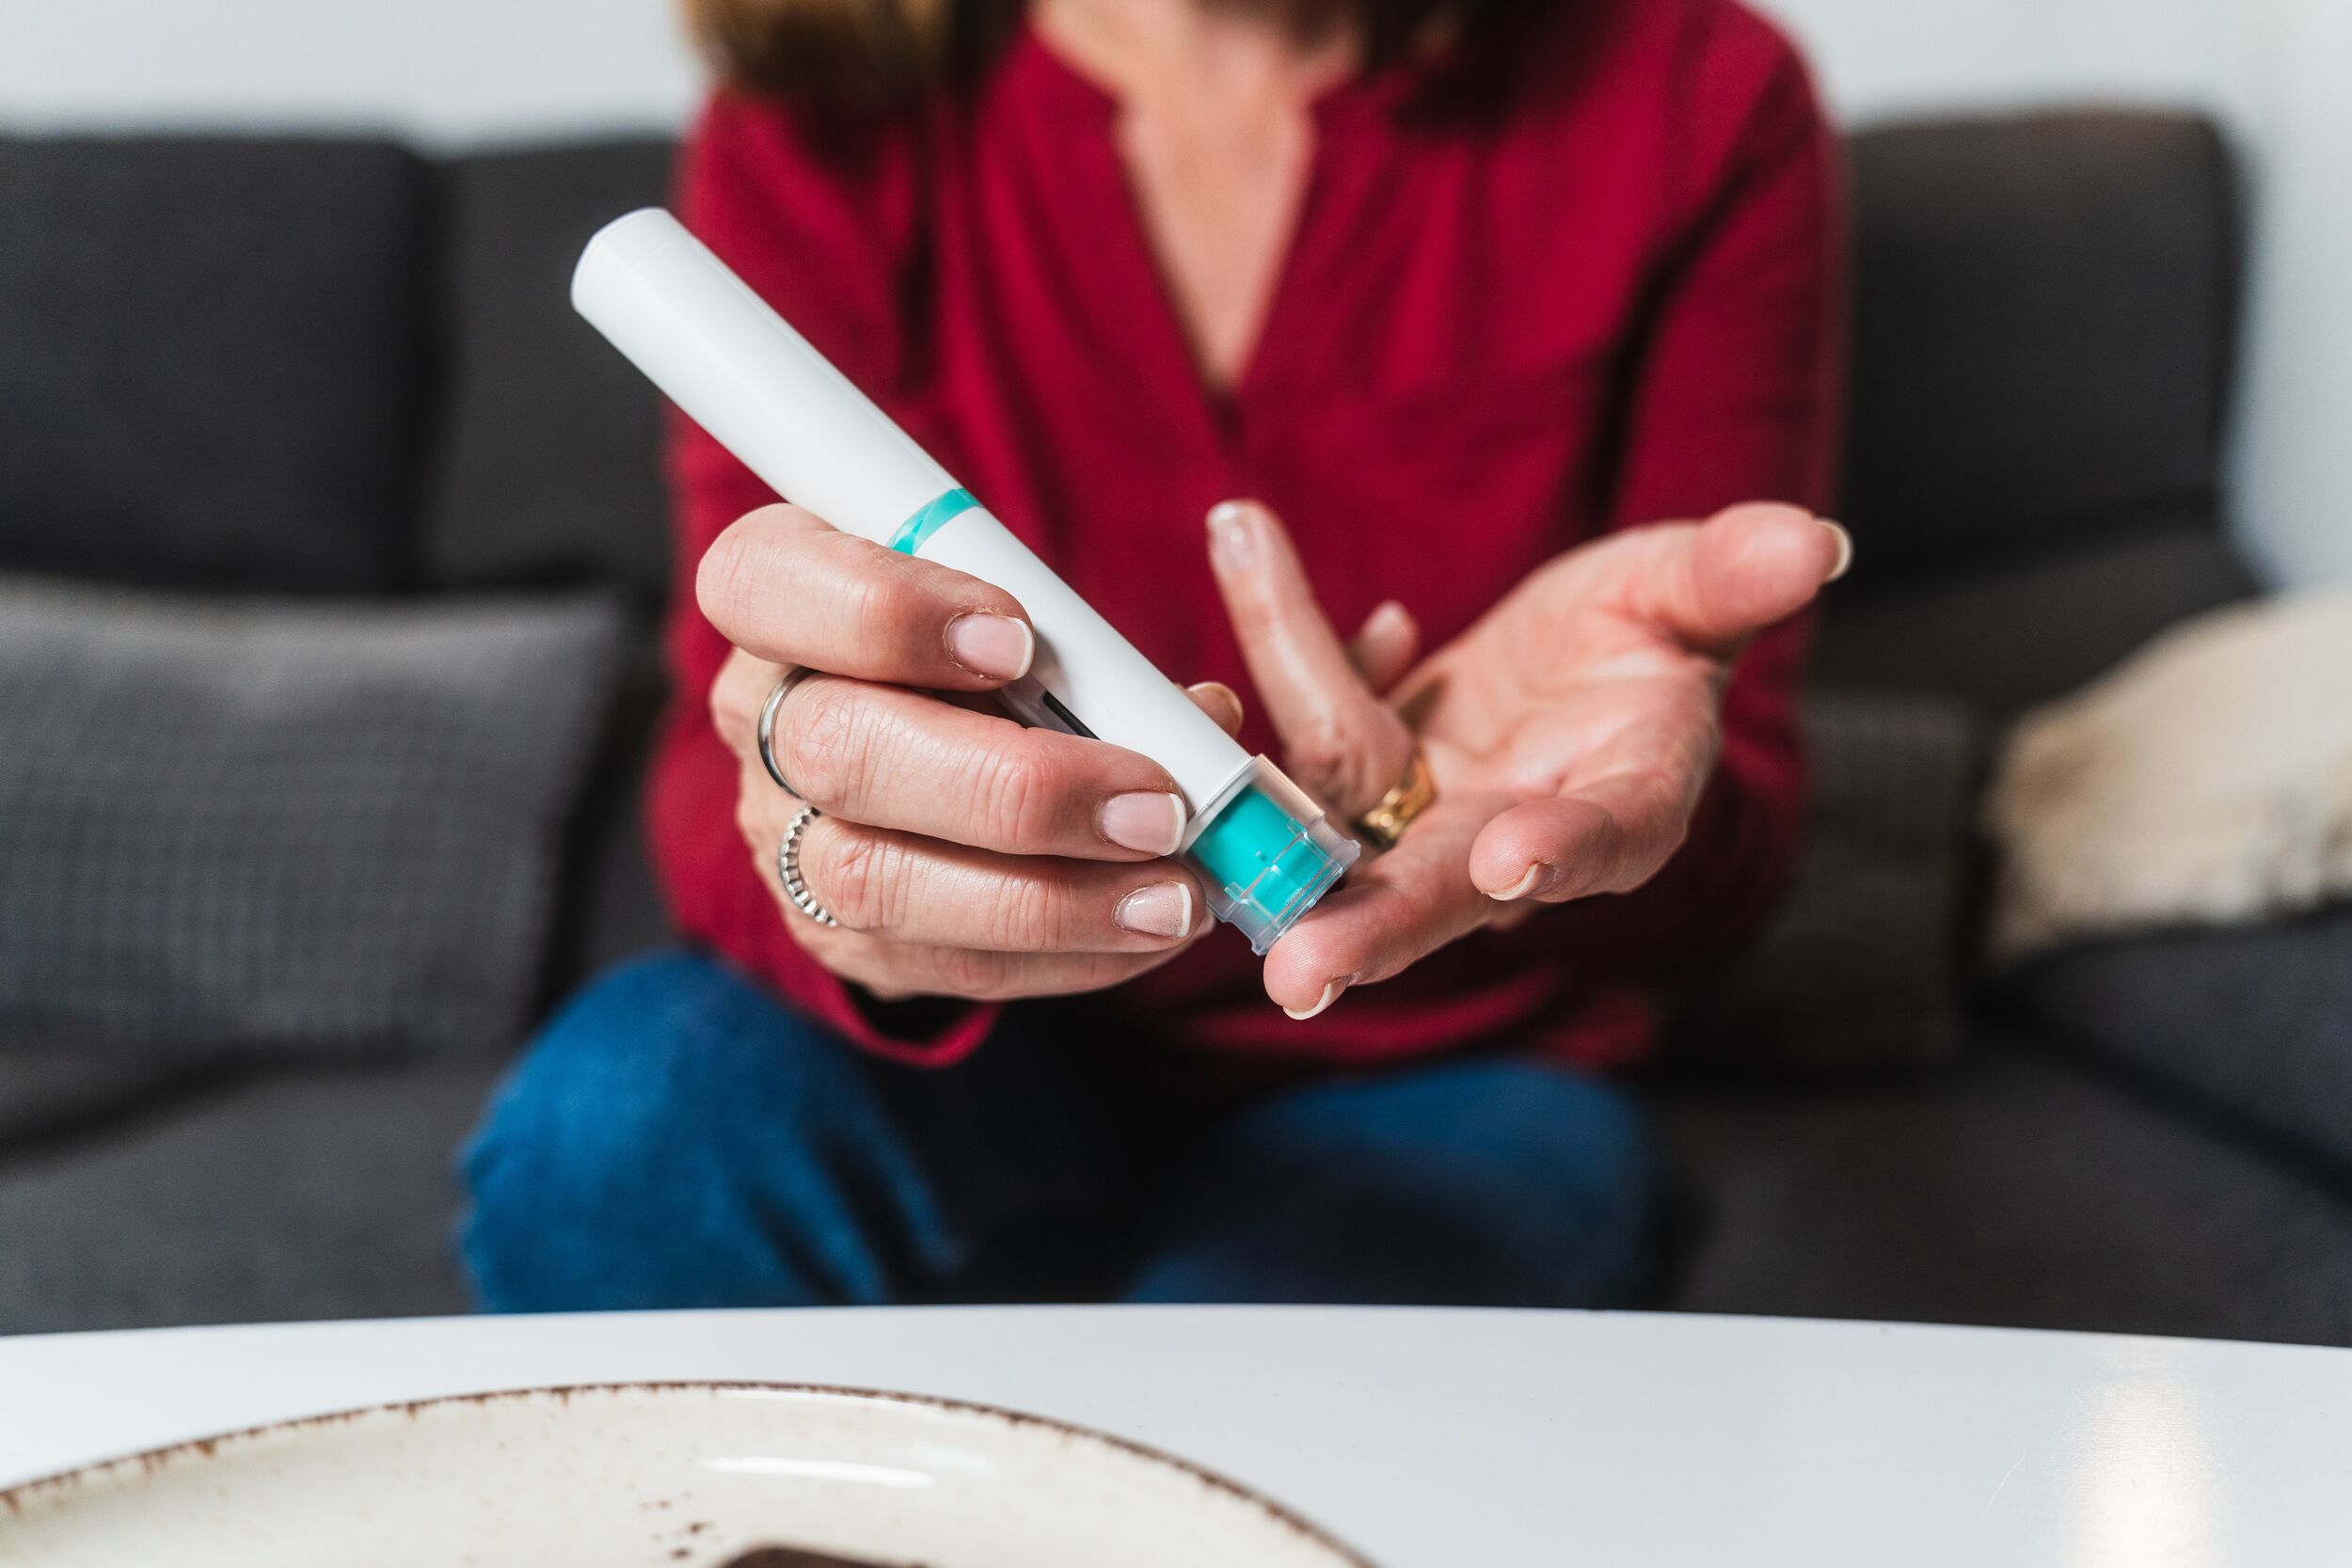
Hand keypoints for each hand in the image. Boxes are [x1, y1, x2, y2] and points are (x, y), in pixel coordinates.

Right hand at [701, 502, 1244, 1002]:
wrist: (932, 761)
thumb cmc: (983, 650)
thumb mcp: (1014, 606)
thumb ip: (1082, 642)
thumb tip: (1201, 720)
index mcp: (777, 592)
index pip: (764, 582)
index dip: (887, 611)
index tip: (1020, 638)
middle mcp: (761, 718)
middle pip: (839, 752)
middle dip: (1015, 787)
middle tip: (1156, 805)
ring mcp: (785, 837)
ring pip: (879, 882)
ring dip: (1050, 898)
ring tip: (1174, 895)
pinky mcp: (840, 934)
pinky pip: (939, 962)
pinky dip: (1061, 955)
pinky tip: (1146, 933)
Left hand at [1204, 498, 1849, 1017]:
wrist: (1574, 654)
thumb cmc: (1649, 631)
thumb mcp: (1689, 588)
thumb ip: (1731, 576)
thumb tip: (1814, 542)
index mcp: (1624, 801)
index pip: (1605, 837)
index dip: (1564, 849)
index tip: (1513, 863)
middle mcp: (1515, 834)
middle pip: (1442, 892)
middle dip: (1373, 929)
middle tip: (1300, 974)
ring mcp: (1425, 819)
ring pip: (1341, 824)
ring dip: (1272, 806)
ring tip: (1206, 774)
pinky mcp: (1361, 785)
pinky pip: (1304, 728)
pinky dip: (1284, 644)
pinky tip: (1256, 543)